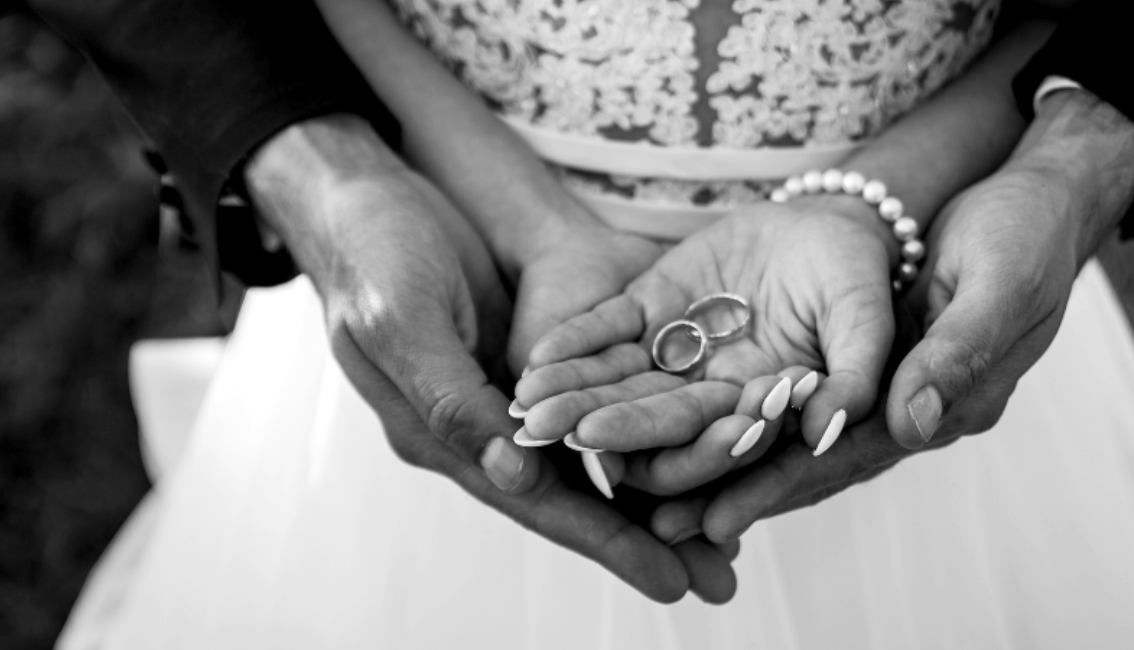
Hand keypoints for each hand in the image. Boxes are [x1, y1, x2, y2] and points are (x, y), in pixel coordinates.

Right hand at [244, 115, 734, 602]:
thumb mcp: (401, 318)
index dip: (603, 542)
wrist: (363, 194)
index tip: (667, 580)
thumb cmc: (374, 250)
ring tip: (719, 537)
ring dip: (650, 499)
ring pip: (588, 461)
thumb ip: (450, 399)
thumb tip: (511, 475)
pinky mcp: (526, 362)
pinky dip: (636, 434)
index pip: (534, 501)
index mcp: (440, 433)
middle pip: (572, 497)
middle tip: (718, 580)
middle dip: (643, 539)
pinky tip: (685, 449)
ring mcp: (504, 396)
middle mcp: (477, 428)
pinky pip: (590, 408)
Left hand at [514, 200, 894, 487]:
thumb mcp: (866, 322)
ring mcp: (679, 351)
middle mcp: (712, 392)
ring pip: (619, 380)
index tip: (624, 463)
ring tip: (527, 404)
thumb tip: (828, 431)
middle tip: (551, 435)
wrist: (831, 223)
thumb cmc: (858, 277)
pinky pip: (608, 328)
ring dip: (574, 391)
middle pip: (653, 419)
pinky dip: (575, 339)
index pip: (714, 444)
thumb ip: (852, 377)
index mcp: (763, 411)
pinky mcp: (653, 307)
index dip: (672, 455)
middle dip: (602, 428)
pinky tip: (536, 355)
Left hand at [652, 89, 1133, 542]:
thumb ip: (958, 353)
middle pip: (818, 459)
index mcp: (953, 404)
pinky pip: (805, 394)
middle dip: (744, 490)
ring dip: (738, 462)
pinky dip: (755, 412)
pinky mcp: (873, 356)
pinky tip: (702, 421)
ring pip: (804, 434)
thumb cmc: (1025, 237)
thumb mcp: (1000, 284)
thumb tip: (913, 425)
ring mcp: (895, 386)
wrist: (1038, 203)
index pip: (856, 453)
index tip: (721, 515)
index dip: (786, 484)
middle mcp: (917, 409)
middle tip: (669, 527)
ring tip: (665, 493)